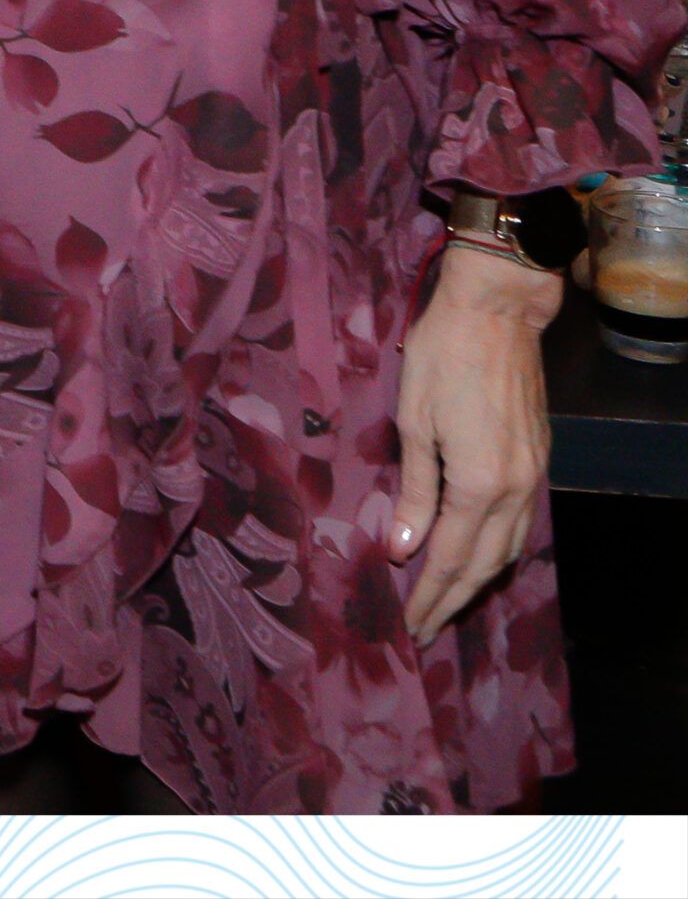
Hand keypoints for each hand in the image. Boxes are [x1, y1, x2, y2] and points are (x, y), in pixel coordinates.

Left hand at [387, 244, 558, 641]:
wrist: (498, 313)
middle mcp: (514, 490)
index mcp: (478, 483)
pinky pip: (520, 524)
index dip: (429, 595)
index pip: (450, 558)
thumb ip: (415, 490)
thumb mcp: (413, 420)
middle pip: (484, 564)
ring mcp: (532, 476)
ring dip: (480, 580)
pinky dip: (499, 550)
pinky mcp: (538, 461)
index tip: (410, 626)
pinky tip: (480, 555)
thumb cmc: (441, 356)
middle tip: (425, 628)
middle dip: (454, 600)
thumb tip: (404, 548)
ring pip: (509, 548)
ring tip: (449, 601)